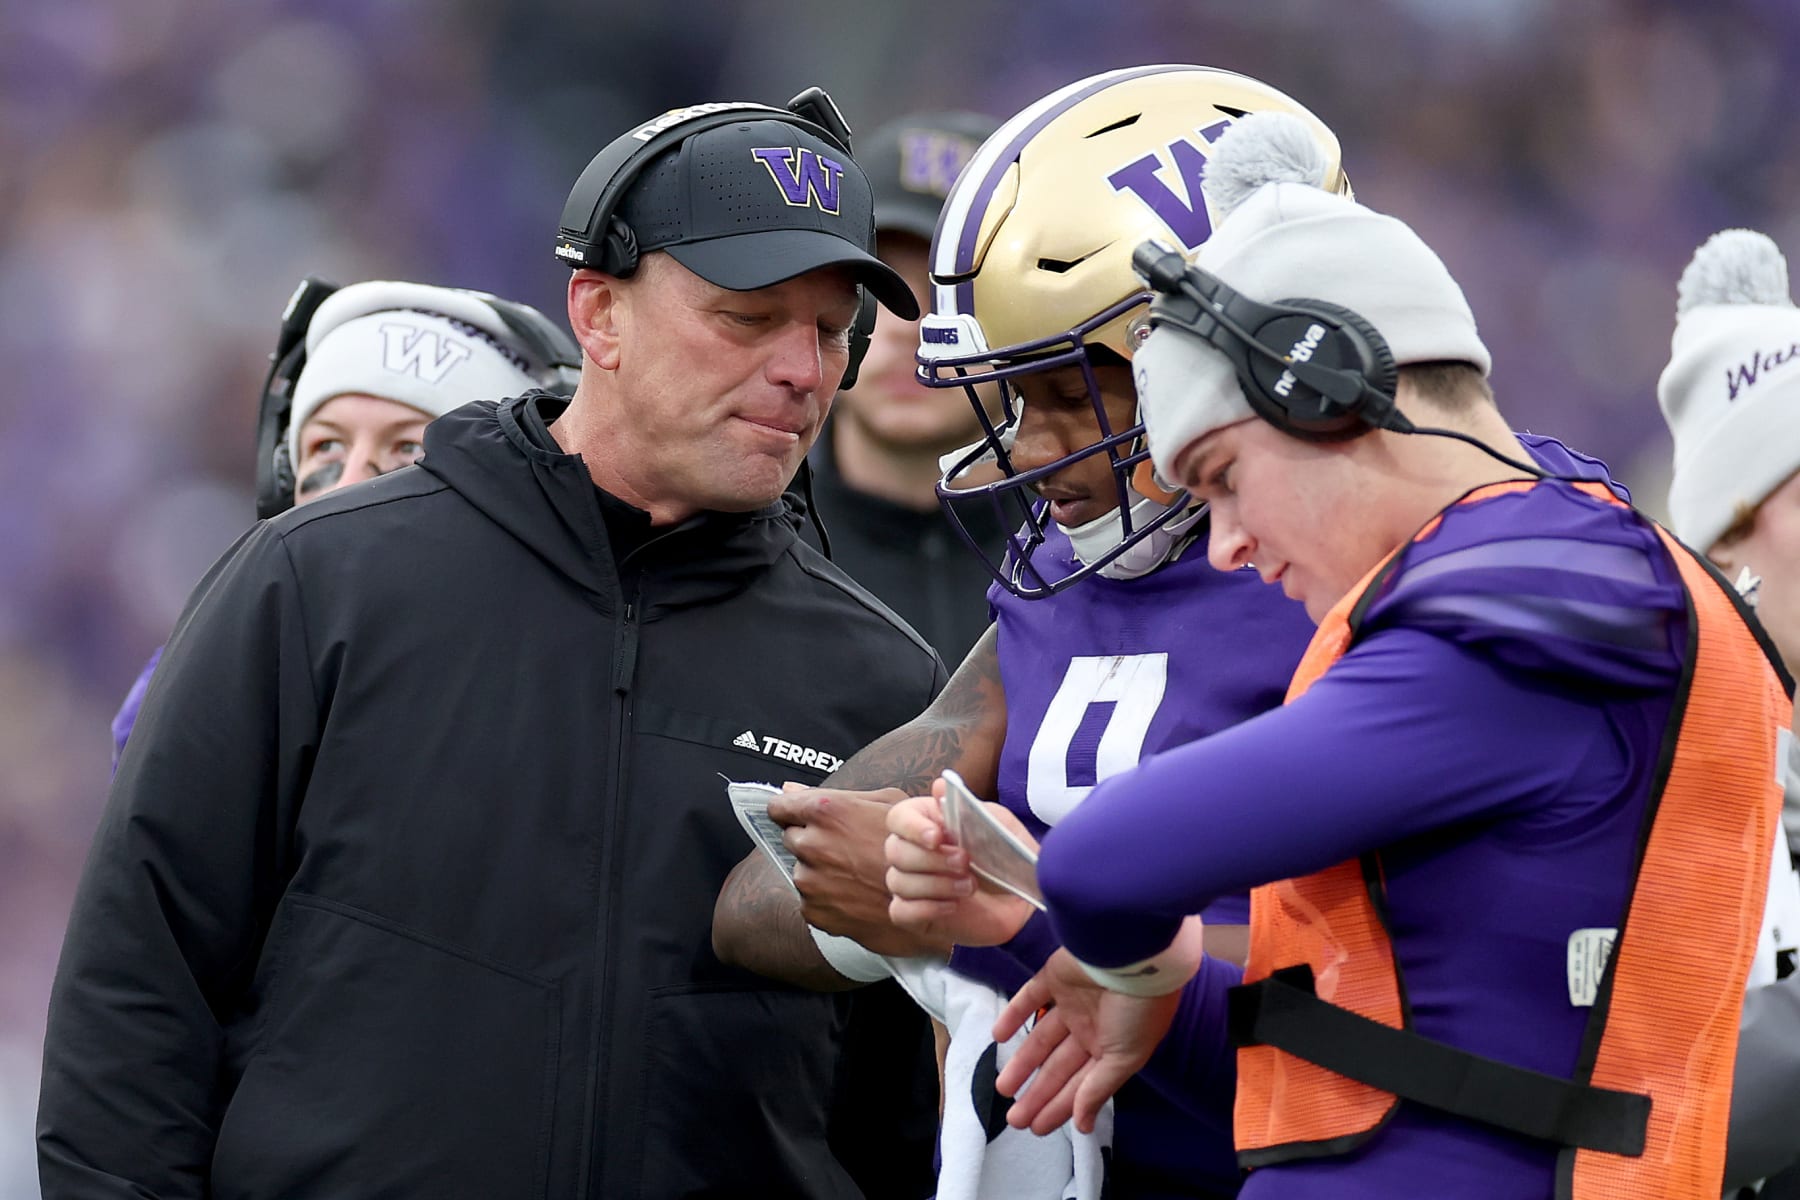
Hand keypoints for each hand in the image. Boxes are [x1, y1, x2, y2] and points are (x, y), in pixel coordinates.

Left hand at [770, 784, 943, 956]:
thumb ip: (835, 795)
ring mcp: (811, 881)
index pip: (779, 806)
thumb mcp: (885, 803)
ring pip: (802, 870)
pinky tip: (855, 893)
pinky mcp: (815, 911)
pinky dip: (827, 897)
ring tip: (855, 874)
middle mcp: (812, 845)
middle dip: (810, 840)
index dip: (789, 810)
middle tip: (843, 847)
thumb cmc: (916, 845)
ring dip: (819, 870)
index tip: (797, 816)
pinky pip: (811, 899)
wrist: (935, 897)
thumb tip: (790, 787)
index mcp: (826, 811)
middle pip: (791, 838)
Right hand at [884, 782, 1036, 948]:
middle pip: (895, 851)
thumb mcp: (996, 825)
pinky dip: (926, 908)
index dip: (912, 827)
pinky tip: (953, 906)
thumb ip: (968, 807)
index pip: (898, 818)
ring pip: (898, 881)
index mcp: (926, 822)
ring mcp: (909, 884)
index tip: (937, 837)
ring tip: (969, 886)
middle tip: (965, 862)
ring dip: (936, 885)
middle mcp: (910, 851)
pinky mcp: (913, 914)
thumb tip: (939, 786)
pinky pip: (900, 911)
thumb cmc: (1005, 855)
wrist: (1022, 899)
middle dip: (932, 859)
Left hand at [991, 930, 1195, 1134]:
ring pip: (1041, 1038)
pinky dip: (1014, 1014)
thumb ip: (1097, 1089)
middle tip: (1014, 1118)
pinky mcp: (1056, 976)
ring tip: (1002, 1087)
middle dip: (1038, 1093)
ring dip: (1022, 1062)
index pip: (1080, 1085)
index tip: (1036, 1128)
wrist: (1134, 953)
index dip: (1059, 1108)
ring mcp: (1072, 1001)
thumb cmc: (1137, 1011)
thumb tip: (1082, 1125)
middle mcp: (1091, 1027)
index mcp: (1111, 1048)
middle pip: (1058, 1067)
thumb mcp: (1124, 1057)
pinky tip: (998, 1035)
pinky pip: (1030, 997)